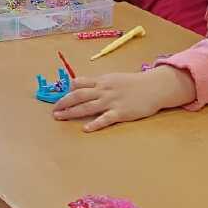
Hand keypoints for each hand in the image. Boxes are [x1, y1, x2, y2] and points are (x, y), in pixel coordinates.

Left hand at [52, 67, 195, 131]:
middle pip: (78, 95)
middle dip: (64, 102)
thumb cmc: (134, 84)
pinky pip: (105, 118)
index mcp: (102, 80)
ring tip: (60, 117)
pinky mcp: (121, 112)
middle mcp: (104, 90)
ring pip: (87, 106)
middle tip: (54, 111)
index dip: (67, 90)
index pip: (79, 83)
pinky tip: (86, 128)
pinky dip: (95, 123)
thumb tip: (83, 87)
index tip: (58, 97)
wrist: (154, 87)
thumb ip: (100, 84)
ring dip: (72, 112)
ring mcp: (112, 101)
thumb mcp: (114, 79)